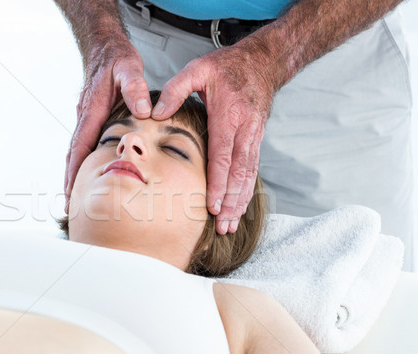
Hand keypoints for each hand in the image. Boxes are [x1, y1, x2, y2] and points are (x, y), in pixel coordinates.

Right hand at [64, 43, 150, 211]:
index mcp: (92, 110)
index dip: (75, 172)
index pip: (80, 147)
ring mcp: (86, 118)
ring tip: (75, 197)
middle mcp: (85, 116)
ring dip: (74, 174)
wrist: (104, 46)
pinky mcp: (90, 117)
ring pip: (77, 151)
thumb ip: (135, 88)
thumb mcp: (129, 68)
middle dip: (70, 181)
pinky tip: (88, 173)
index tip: (71, 193)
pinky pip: (83, 143)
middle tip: (69, 206)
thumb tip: (143, 111)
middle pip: (73, 155)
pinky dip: (82, 161)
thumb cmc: (115, 58)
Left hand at [151, 38, 277, 233]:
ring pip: (248, 175)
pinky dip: (246, 191)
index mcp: (228, 116)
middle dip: (230, 202)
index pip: (223, 156)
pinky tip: (239, 207)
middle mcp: (245, 130)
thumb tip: (155, 113)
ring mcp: (253, 137)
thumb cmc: (227, 67)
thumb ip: (174, 90)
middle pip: (238, 173)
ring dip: (240, 202)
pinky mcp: (256, 140)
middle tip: (222, 226)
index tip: (211, 205)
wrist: (262, 62)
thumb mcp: (197, 69)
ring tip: (231, 225)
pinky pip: (252, 170)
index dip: (218, 183)